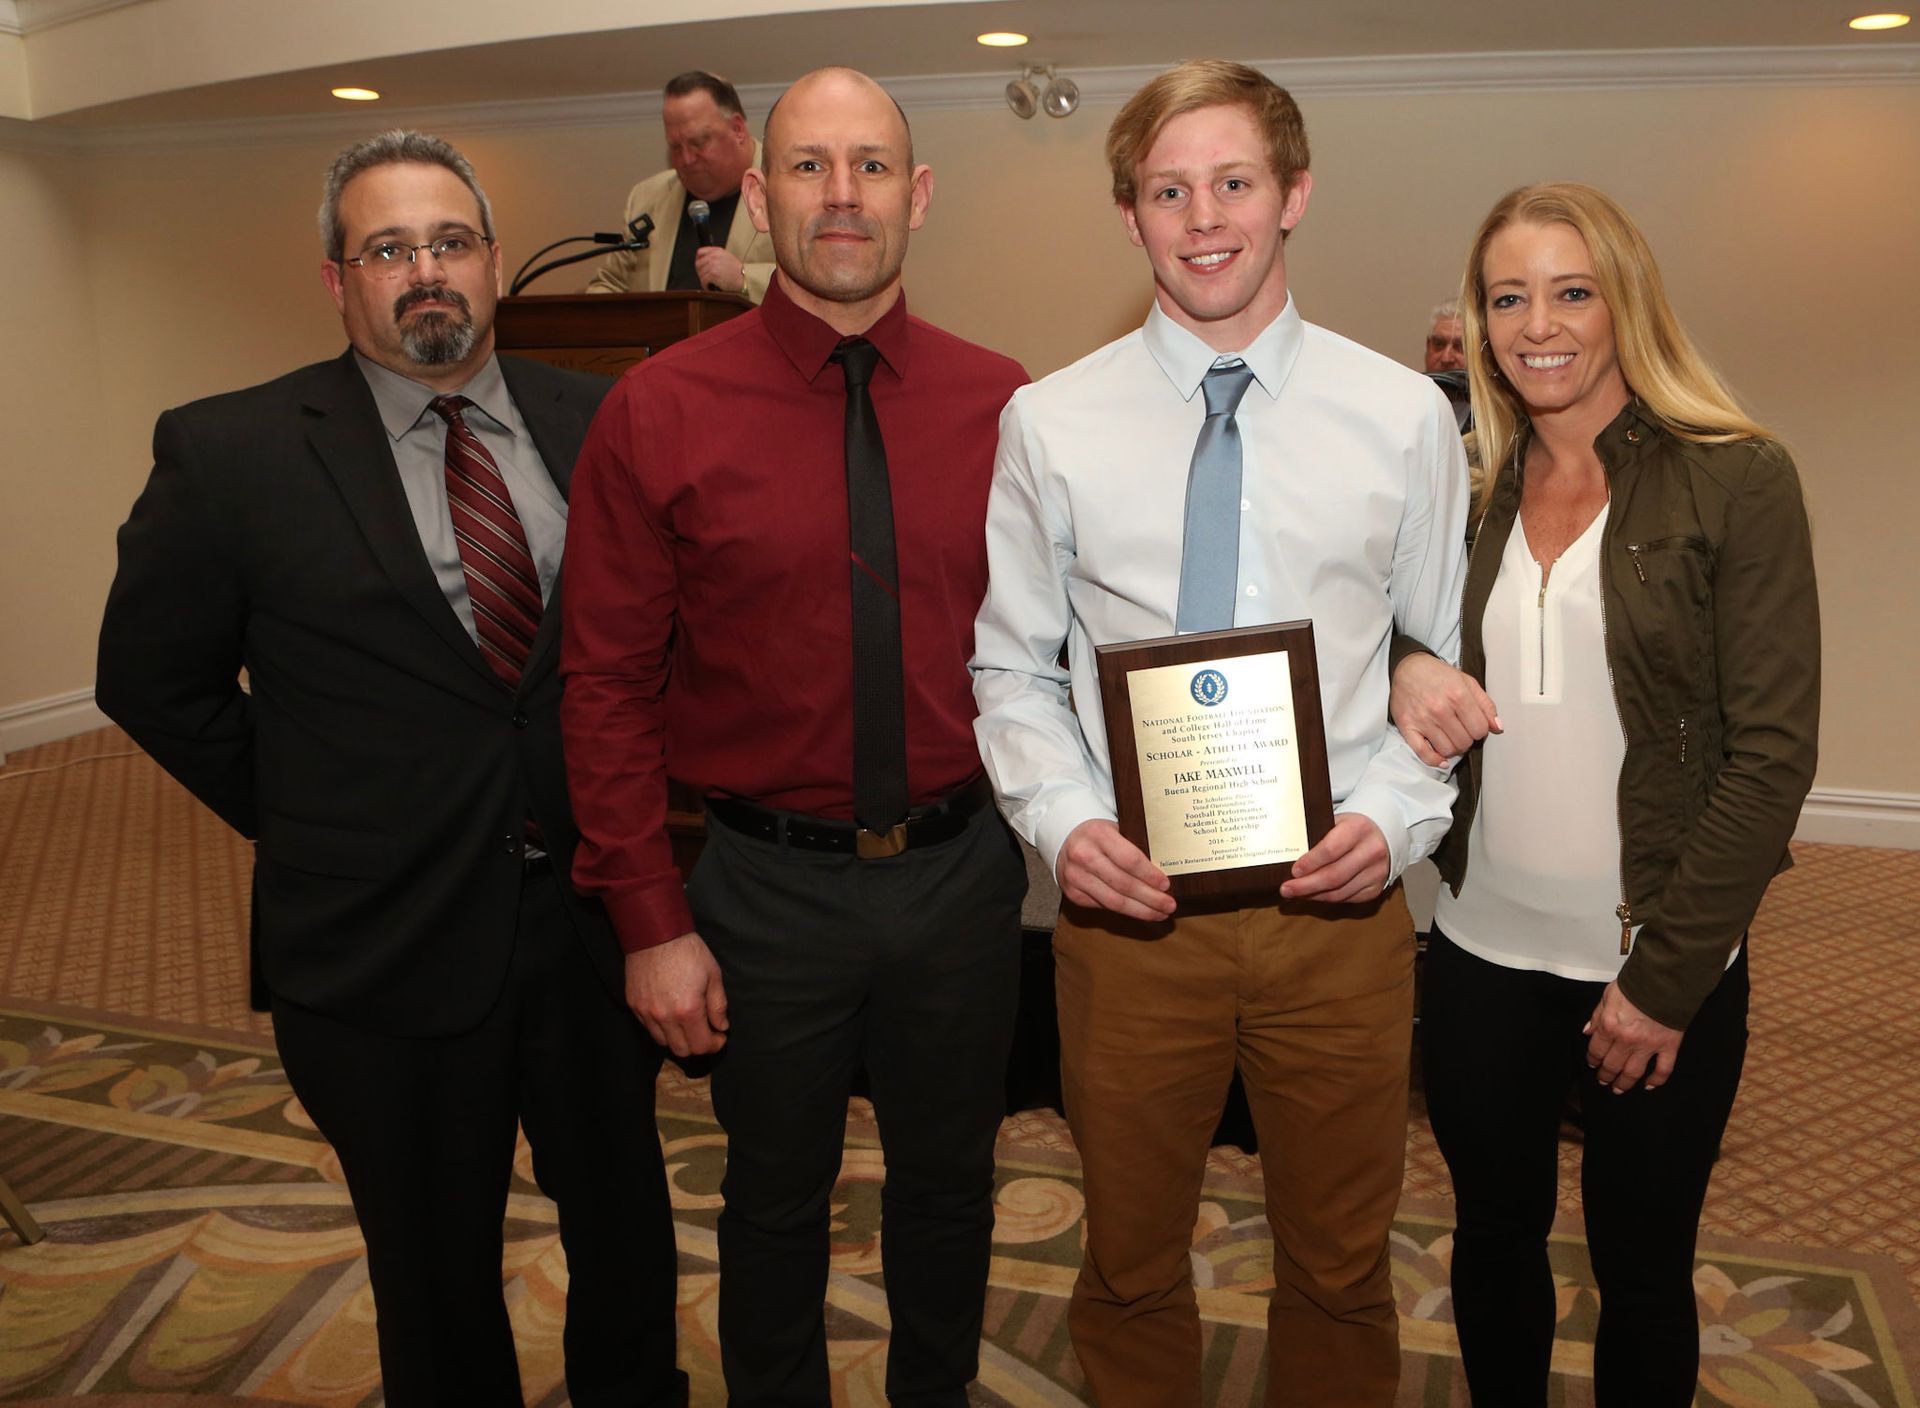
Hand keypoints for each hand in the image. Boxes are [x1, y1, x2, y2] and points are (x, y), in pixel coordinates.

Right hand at [625, 931, 728, 1056]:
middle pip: (681, 1050)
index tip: (719, 1036)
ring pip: (663, 1042)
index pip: (700, 1045)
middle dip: (697, 1045)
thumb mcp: (713, 975)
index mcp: (688, 1010)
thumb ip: (718, 1005)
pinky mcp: (634, 1005)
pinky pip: (648, 1028)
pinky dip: (661, 1028)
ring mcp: (646, 1012)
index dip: (714, 1045)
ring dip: (678, 1038)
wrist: (655, 933)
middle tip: (706, 1032)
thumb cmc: (687, 951)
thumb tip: (721, 1026)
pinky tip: (670, 1014)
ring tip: (687, 1023)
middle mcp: (664, 1016)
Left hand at [693, 246, 746, 292]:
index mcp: (717, 251)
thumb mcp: (727, 257)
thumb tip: (705, 261)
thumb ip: (715, 256)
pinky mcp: (713, 274)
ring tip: (709, 283)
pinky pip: (703, 280)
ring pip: (700, 273)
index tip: (700, 266)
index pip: (700, 252)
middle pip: (698, 264)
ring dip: (704, 280)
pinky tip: (710, 287)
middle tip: (705, 277)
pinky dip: (705, 285)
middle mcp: (714, 256)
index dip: (698, 260)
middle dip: (700, 272)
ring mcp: (713, 265)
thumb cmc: (738, 271)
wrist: (744, 278)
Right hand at [1057, 819, 1174, 920]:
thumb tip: (1164, 870)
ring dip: (1140, 910)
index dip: (1150, 876)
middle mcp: (1083, 856)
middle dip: (1151, 898)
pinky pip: (1103, 906)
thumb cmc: (1098, 834)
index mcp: (1098, 835)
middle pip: (1124, 884)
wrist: (1064, 837)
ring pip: (1114, 901)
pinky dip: (1125, 911)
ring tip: (1159, 913)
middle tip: (1169, 905)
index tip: (1166, 885)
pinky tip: (1139, 911)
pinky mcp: (1073, 893)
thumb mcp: (1115, 829)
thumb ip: (1134, 845)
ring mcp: (1076, 877)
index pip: (1129, 860)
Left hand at [1279, 813, 1388, 903]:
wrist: (1381, 835)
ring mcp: (1376, 872)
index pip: (1331, 849)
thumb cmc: (1351, 829)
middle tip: (1286, 889)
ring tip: (1296, 893)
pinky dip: (1326, 898)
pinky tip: (1313, 894)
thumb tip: (1288, 856)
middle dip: (1306, 886)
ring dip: (1314, 895)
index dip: (1311, 863)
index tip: (1293, 871)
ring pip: (1339, 892)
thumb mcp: (1336, 822)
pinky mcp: (1375, 888)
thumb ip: (1317, 836)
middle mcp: (1372, 851)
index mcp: (1359, 829)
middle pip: (1334, 876)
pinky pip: (1347, 898)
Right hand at [1390, 653, 1500, 766]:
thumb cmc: (1437, 675)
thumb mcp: (1467, 682)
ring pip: (1447, 750)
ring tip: (1450, 737)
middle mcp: (1440, 708)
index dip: (1480, 730)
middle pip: (1465, 742)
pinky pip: (1423, 753)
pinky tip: (1441, 758)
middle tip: (1461, 730)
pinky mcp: (1407, 727)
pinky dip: (1435, 760)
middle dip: (1467, 739)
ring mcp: (1423, 719)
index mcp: (1458, 695)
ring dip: (1453, 748)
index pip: (1480, 729)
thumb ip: (1485, 704)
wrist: (1406, 668)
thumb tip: (1498, 727)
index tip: (1474, 725)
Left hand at [1584, 982, 1682, 1092]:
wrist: (1665, 980)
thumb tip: (1588, 1031)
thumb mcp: (1608, 995)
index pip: (1596, 1050)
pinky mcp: (1668, 1046)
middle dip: (1606, 1075)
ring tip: (1619, 1089)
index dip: (1593, 1060)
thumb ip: (1597, 1015)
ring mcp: (1649, 1045)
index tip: (1593, 1064)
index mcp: (1610, 1026)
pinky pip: (1663, 1069)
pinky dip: (1656, 1081)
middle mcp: (1627, 1039)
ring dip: (1624, 1083)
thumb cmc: (1637, 984)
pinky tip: (1649, 1085)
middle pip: (1612, 1065)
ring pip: (1633, 1072)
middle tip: (1604, 1081)